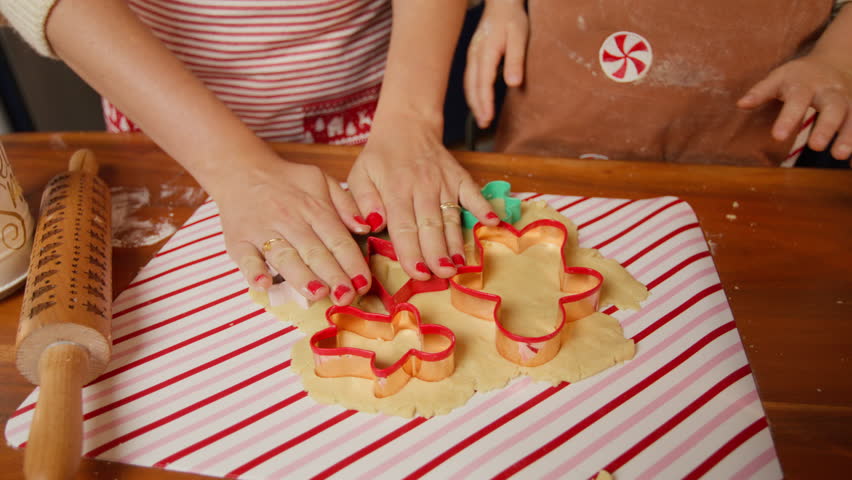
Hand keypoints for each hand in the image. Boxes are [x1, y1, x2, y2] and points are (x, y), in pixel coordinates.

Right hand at [213, 154, 371, 304]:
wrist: (240, 169)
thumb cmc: (286, 182)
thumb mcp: (322, 181)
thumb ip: (346, 204)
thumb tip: (365, 227)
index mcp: (314, 208)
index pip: (338, 239)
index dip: (352, 262)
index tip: (364, 283)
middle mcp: (290, 220)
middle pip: (315, 251)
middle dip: (333, 275)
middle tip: (346, 297)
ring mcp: (263, 231)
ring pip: (284, 256)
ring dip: (301, 276)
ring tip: (317, 293)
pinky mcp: (238, 240)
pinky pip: (246, 258)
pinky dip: (254, 272)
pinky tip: (264, 284)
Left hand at [347, 112, 498, 280]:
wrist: (406, 126)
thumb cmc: (380, 159)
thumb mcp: (359, 175)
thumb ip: (362, 201)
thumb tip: (372, 224)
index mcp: (395, 189)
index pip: (403, 226)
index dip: (410, 251)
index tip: (417, 272)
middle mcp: (422, 186)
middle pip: (430, 225)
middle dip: (436, 252)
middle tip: (443, 275)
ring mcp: (444, 182)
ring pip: (451, 216)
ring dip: (456, 242)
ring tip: (460, 265)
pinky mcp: (460, 177)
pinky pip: (474, 193)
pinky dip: (485, 207)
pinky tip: (492, 223)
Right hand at [464, 0, 528, 128]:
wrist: (501, 3)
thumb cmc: (512, 19)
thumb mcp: (519, 36)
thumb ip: (516, 60)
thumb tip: (513, 83)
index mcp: (486, 52)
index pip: (483, 83)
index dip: (485, 102)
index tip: (488, 117)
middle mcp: (474, 55)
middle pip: (472, 86)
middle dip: (477, 107)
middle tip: (484, 124)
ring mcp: (471, 55)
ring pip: (468, 84)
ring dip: (473, 102)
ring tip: (481, 118)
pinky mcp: (473, 55)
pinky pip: (469, 78)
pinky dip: (472, 93)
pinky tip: (477, 101)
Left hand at [737, 52, 851, 161]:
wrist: (836, 61)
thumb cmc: (799, 76)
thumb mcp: (779, 77)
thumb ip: (761, 91)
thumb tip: (741, 104)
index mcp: (806, 85)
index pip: (797, 100)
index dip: (788, 118)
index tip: (778, 137)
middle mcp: (830, 93)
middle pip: (832, 108)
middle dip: (825, 126)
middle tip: (815, 146)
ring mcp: (848, 101)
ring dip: (848, 136)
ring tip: (839, 155)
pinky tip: (851, 164)